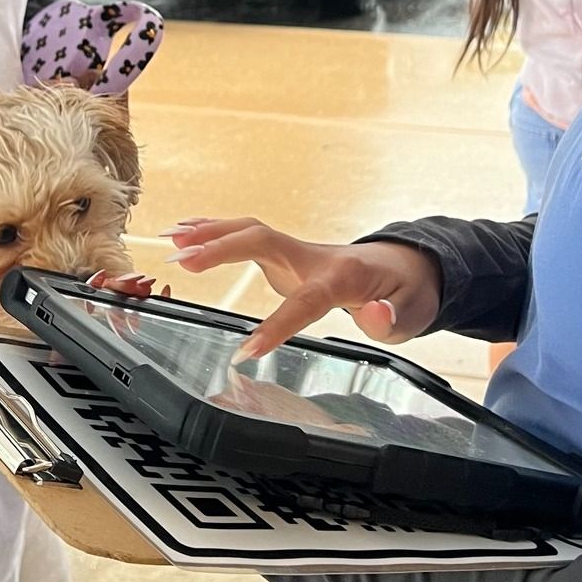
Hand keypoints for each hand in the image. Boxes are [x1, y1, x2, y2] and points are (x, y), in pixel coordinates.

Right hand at [160, 219, 441, 358]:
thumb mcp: (412, 311)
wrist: (404, 266)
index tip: (247, 350)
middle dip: (223, 249)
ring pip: (248, 232)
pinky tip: (182, 232)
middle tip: (182, 261)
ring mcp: (296, 251)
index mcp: (342, 276)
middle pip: (262, 241)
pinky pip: (244, 236)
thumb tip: (376, 315)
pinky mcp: (284, 253)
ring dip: (209, 234)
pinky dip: (213, 232)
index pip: (306, 299)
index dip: (278, 323)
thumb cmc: (405, 292)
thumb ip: (392, 316)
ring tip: (169, 241)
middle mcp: (313, 256)